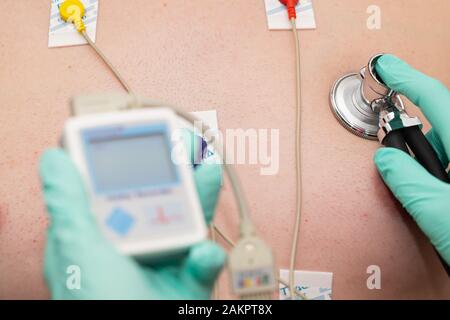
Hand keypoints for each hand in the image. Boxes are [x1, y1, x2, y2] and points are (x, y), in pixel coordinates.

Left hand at [39, 134, 224, 298]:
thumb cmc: (101, 308)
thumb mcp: (78, 253)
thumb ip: (69, 204)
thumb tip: (52, 159)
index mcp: (97, 236)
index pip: (109, 186)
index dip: (125, 158)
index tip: (140, 133)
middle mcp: (130, 245)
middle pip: (156, 196)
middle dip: (174, 169)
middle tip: (187, 143)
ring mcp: (160, 262)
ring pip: (186, 219)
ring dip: (201, 196)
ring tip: (208, 169)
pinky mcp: (187, 280)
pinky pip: (205, 260)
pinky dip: (209, 257)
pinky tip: (202, 258)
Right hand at [374, 54, 449, 264]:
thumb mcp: (439, 213)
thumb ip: (407, 181)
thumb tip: (386, 159)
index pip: (435, 99)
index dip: (407, 78)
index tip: (387, 66)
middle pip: (441, 124)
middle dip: (414, 136)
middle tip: (395, 154)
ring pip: (446, 146)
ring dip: (426, 159)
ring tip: (424, 190)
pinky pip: (449, 163)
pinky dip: (437, 172)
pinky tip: (435, 194)